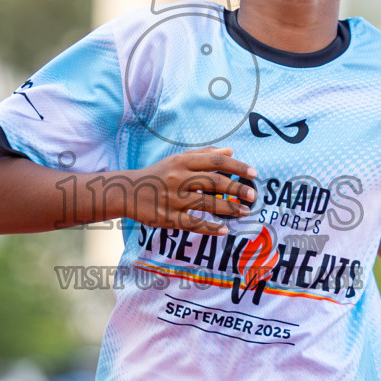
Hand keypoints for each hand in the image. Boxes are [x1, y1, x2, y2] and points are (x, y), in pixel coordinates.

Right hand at [128, 148, 257, 235]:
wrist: (127, 192)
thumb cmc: (158, 174)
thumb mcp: (177, 159)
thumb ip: (204, 154)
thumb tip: (231, 151)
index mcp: (182, 161)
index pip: (216, 161)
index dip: (237, 166)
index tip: (253, 173)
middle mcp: (178, 178)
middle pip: (213, 182)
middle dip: (236, 189)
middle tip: (252, 195)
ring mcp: (172, 199)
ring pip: (206, 204)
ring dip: (228, 208)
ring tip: (244, 211)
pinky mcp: (167, 217)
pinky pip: (192, 223)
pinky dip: (210, 228)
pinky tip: (224, 230)